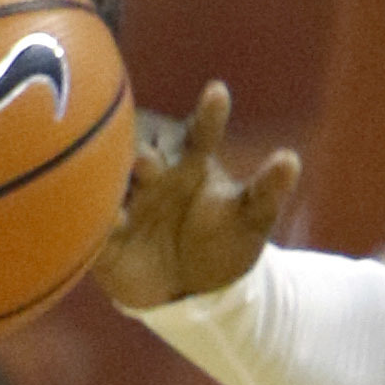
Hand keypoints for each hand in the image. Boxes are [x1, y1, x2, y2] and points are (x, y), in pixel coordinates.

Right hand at [94, 83, 300, 312]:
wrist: (189, 292)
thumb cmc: (221, 245)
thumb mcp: (250, 221)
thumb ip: (265, 192)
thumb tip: (291, 159)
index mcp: (191, 161)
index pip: (201, 132)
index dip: (209, 114)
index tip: (218, 92)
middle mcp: (153, 172)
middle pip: (141, 149)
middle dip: (142, 150)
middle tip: (147, 160)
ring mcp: (124, 199)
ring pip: (110, 179)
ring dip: (111, 178)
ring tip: (124, 184)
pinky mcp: (103, 232)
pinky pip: (93, 222)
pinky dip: (98, 220)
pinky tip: (111, 222)